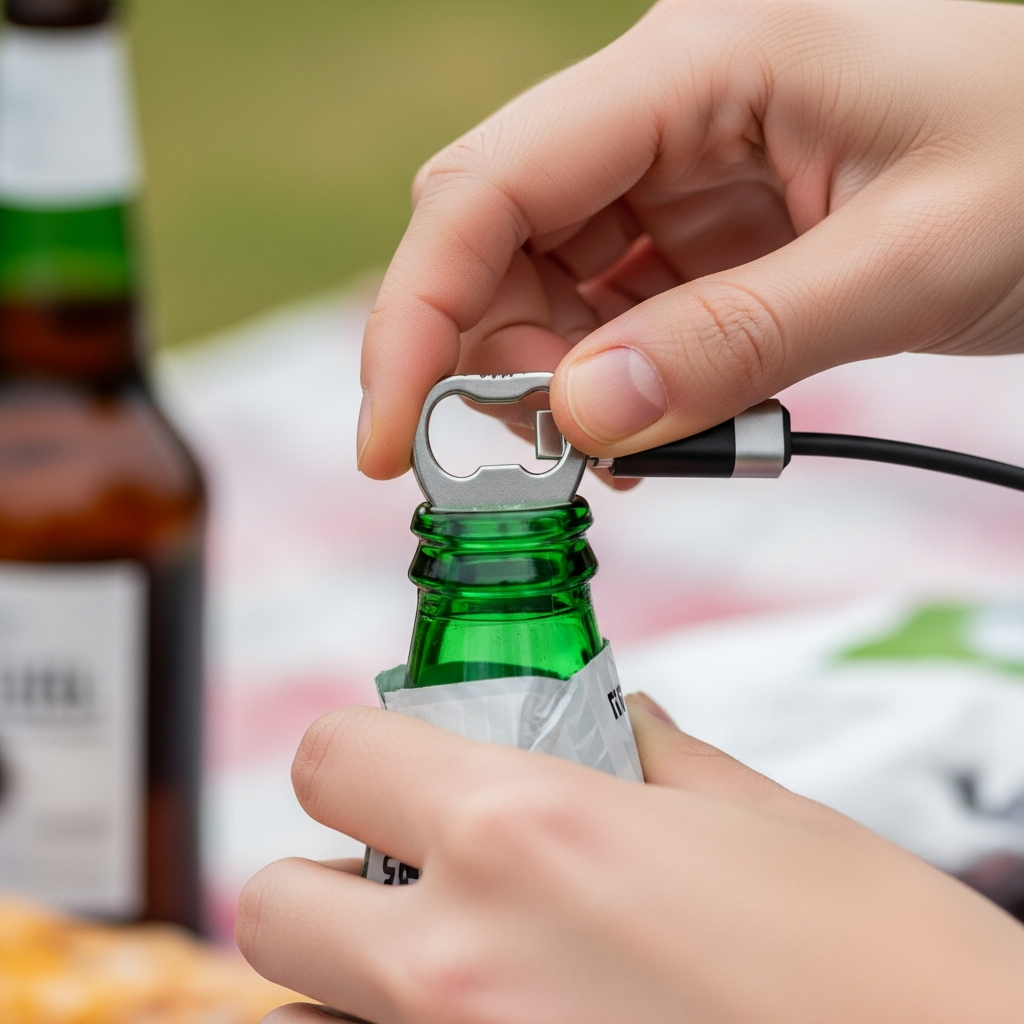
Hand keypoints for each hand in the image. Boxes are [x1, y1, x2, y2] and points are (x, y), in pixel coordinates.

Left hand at [237, 695, 1023, 1023]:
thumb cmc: (883, 972)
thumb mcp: (763, 821)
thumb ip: (655, 762)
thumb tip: (619, 727)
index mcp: (527, 836)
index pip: (330, 756)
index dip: (355, 748)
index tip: (392, 760)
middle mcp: (460, 963)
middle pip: (270, 904)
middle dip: (322, 877)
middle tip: (404, 872)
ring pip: (301, 1018)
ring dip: (347, 979)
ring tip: (447, 962)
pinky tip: (502, 1016)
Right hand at [356, 0, 1023, 479]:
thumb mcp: (908, 259)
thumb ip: (738, 340)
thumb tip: (580, 418)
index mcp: (695, 64)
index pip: (486, 188)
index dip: (413, 322)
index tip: (389, 444)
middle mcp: (661, 107)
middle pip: (493, 240)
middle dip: (494, 363)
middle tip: (554, 463)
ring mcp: (676, 168)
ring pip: (543, 285)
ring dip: (558, 386)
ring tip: (633, 448)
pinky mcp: (700, 226)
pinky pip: (611, 312)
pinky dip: (610, 384)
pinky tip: (652, 427)